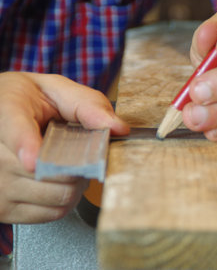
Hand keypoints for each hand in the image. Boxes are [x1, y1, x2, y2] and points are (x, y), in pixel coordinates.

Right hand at [0, 72, 128, 222]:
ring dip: (77, 184)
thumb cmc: (32, 102)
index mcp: (6, 112)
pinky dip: (67, 199)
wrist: (2, 116)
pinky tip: (60, 181)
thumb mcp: (57, 90)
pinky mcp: (4, 208)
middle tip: (82, 153)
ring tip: (71, 165)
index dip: (26, 146)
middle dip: (81, 165)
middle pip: (51, 172)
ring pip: (57, 196)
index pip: (14, 130)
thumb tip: (119, 128)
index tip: (33, 162)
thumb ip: (87, 105)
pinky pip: (52, 213)